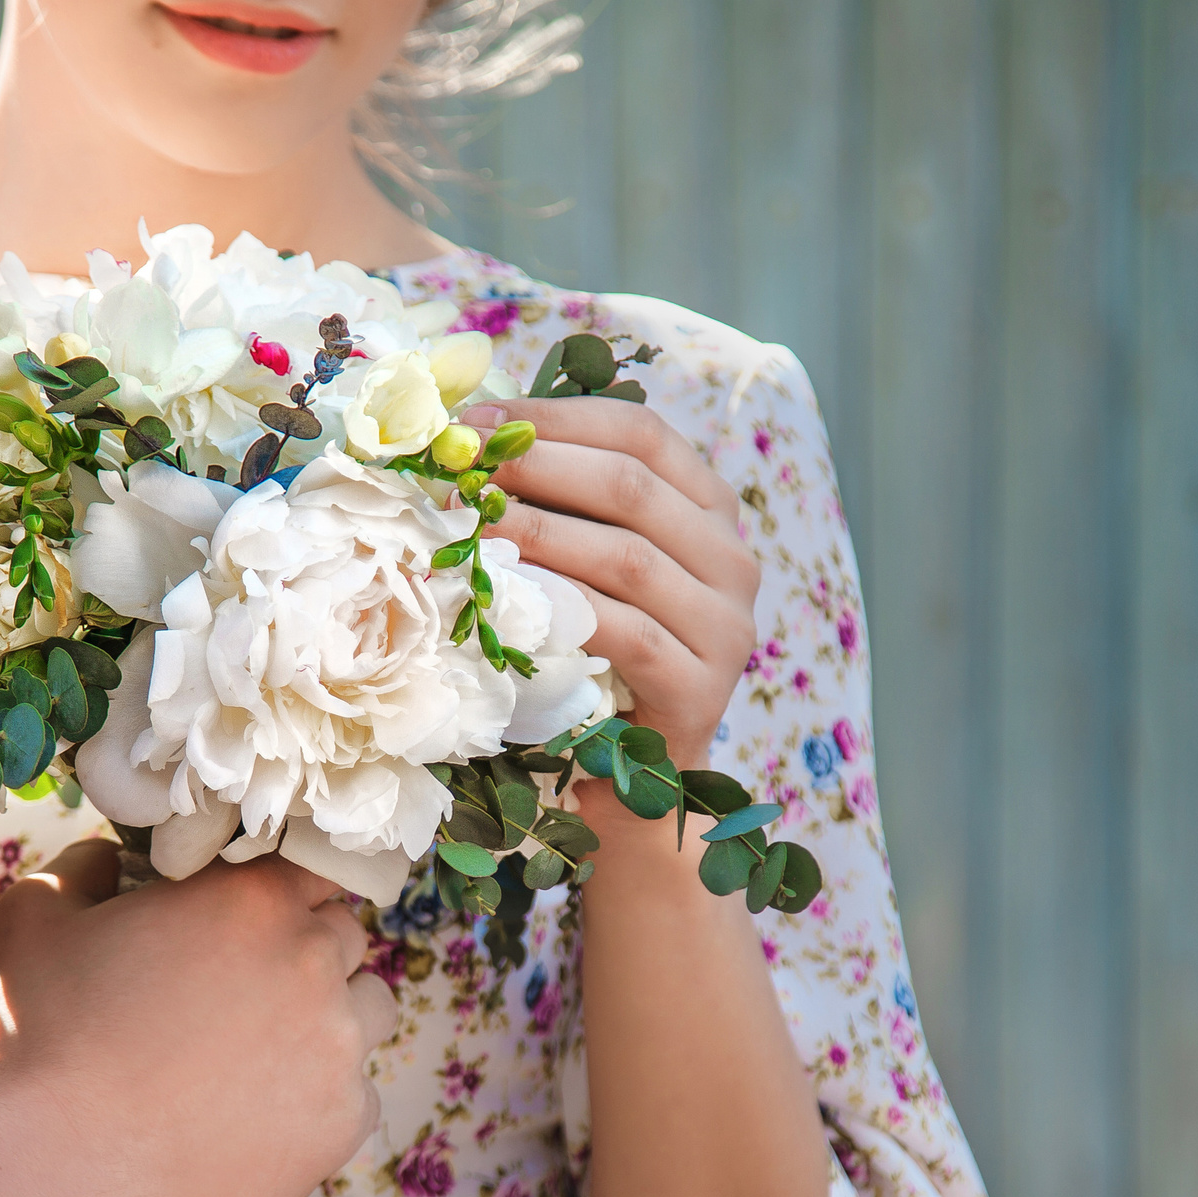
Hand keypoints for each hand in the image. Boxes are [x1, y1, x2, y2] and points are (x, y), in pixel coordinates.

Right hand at [0, 836, 391, 1196]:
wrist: (60, 1168)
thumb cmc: (40, 1037)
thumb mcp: (35, 916)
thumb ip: (83, 868)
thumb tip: (109, 861)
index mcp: (254, 900)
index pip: (312, 870)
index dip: (281, 895)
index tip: (252, 923)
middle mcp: (313, 963)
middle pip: (344, 941)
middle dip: (306, 956)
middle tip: (246, 995)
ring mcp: (338, 1047)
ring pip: (369, 1016)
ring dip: (331, 1023)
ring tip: (266, 1058)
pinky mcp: (343, 1123)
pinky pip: (358, 1097)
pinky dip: (321, 1103)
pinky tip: (261, 1120)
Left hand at [466, 396, 758, 769]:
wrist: (638, 778)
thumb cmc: (599, 654)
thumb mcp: (588, 565)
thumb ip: (563, 504)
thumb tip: (477, 438)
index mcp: (711, 510)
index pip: (643, 434)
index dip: (556, 419)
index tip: (476, 422)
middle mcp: (732, 561)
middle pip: (633, 486)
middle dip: (538, 465)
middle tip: (465, 465)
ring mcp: (726, 627)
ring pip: (628, 556)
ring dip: (539, 532)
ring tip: (473, 523)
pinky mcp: (702, 690)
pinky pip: (625, 632)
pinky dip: (561, 606)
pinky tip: (507, 593)